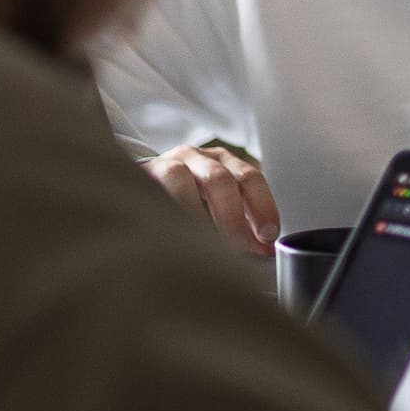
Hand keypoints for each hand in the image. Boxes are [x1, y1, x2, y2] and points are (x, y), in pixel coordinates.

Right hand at [146, 141, 278, 257]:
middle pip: (219, 179)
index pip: (250, 177)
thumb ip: (242, 224)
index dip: (263, 206)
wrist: (140, 186)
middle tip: (240, 248)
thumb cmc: (190, 200)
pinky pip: (151, 190)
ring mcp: (166, 164)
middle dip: (232, 217)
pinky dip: (163, 212)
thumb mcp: (219, 204)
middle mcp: (197, 158)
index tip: (268, 236)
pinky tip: (170, 236)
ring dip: (193, 215)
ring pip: (179, 179)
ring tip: (202, 245)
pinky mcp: (140, 176)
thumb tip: (264, 252)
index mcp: (224, 162)